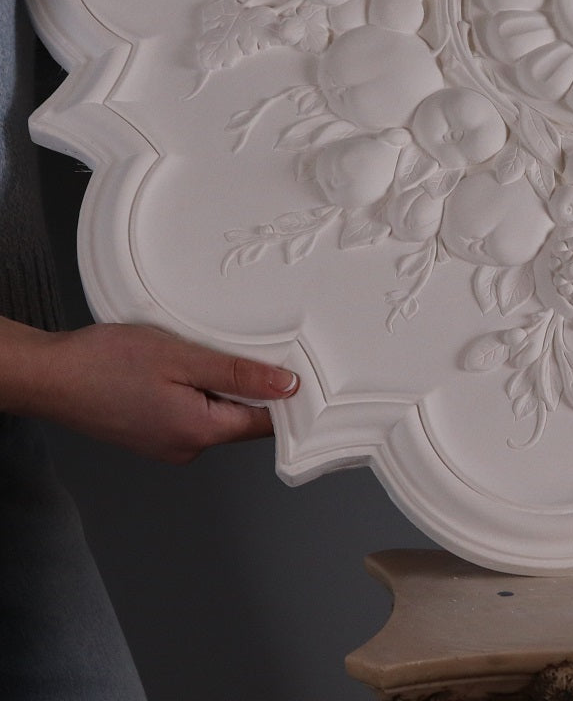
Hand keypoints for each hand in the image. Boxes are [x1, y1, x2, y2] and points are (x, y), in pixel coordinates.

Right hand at [0, 318, 298, 463]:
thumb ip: (238, 375)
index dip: (287, 397)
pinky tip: (184, 366)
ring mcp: (167, 444)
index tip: (300, 368)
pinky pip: (193, 413)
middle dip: (252, 386)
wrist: (50, 375)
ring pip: (217, 414)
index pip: (266, 424)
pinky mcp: (152, 434)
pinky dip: (198, 390)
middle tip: (247, 347)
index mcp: (200, 433)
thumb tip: (287, 387)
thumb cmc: (107, 363)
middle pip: (244, 419)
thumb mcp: (184, 358)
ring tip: (205, 354)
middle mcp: (186, 447)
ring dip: (222, 385)